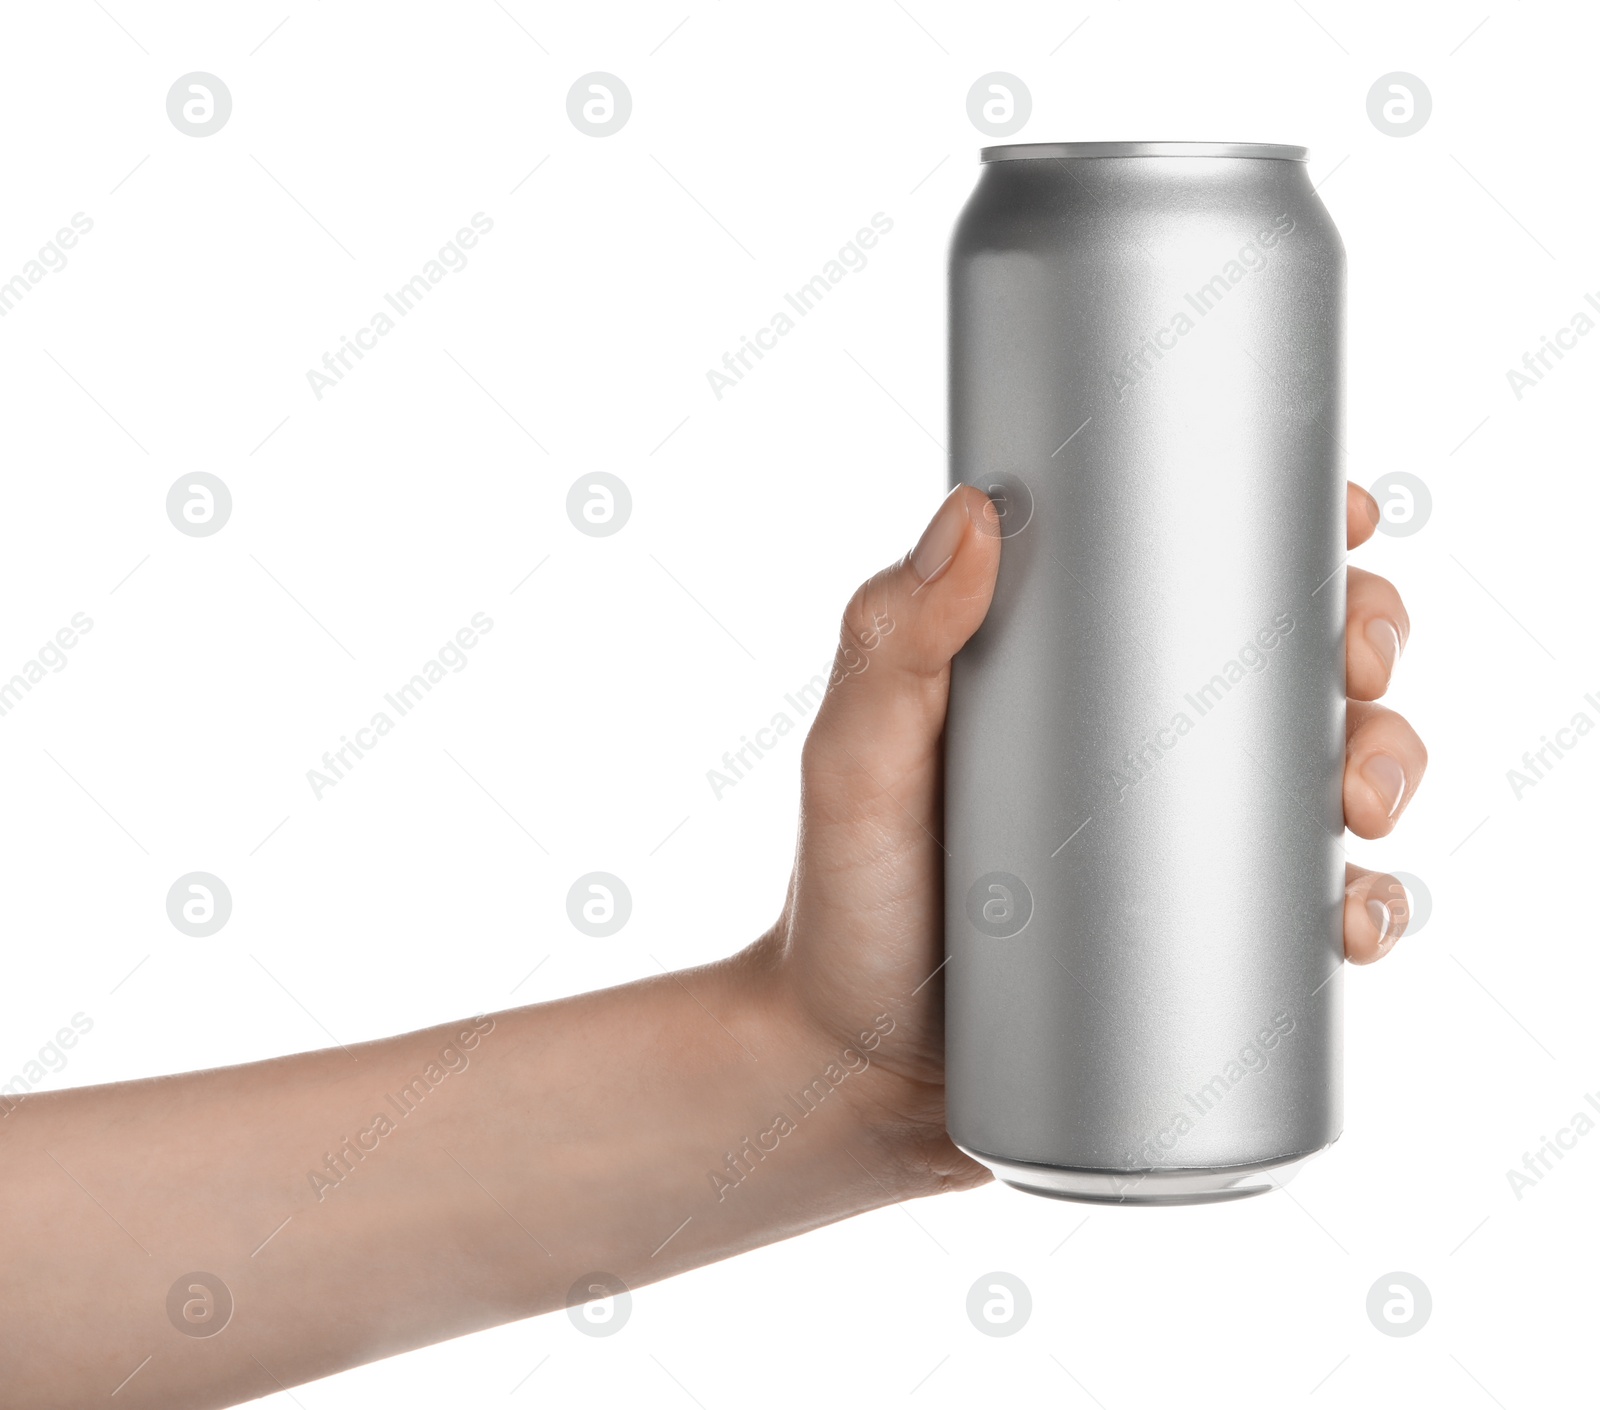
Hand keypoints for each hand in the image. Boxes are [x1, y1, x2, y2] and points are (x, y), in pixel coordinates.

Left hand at [748, 481, 1426, 1194]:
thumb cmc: (843, 901)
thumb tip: (975, 512)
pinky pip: (1316, 914)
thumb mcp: (856, 762)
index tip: (1340, 521)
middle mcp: (1141, 746)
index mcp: (1072, 672)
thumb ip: (887, 643)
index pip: (1199, 573)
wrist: (858, 1076)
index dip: (1294, 536)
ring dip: (1390, 766)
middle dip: (1366, 645)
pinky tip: (1360, 919)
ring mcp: (1180, 848)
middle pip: (1295, 664)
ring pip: (1330, 777)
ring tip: (1362, 802)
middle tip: (1359, 671)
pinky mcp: (1202, 946)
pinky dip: (1368, 907)